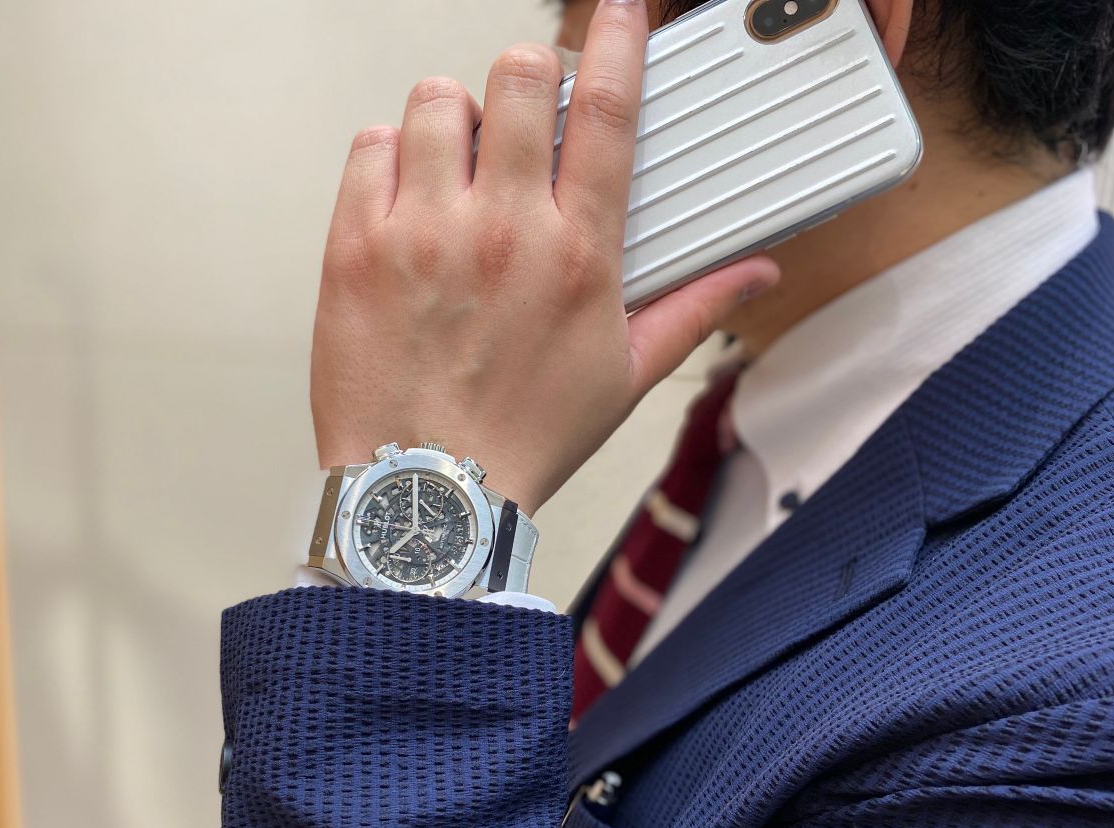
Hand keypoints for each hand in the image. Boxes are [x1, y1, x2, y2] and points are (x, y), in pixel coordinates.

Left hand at [311, 0, 778, 515]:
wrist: (428, 494)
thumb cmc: (522, 439)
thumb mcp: (625, 377)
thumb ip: (696, 309)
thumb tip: (757, 272)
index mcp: (576, 254)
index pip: (608, 110)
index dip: (617, 41)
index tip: (618, 12)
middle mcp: (501, 229)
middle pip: (518, 77)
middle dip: (527, 76)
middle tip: (524, 112)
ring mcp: (421, 234)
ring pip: (436, 100)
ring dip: (455, 116)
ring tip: (459, 162)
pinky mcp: (356, 249)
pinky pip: (368, 148)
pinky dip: (389, 153)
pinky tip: (407, 193)